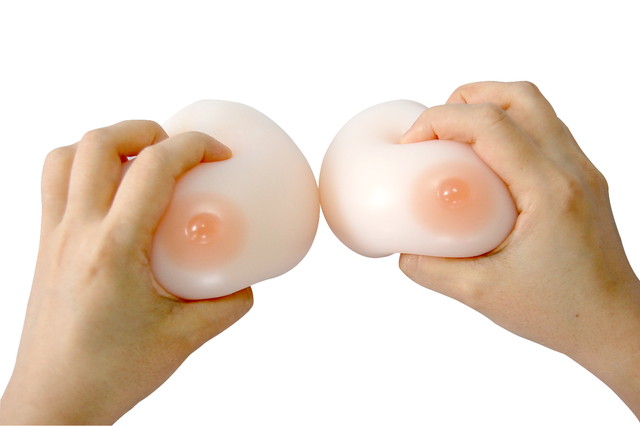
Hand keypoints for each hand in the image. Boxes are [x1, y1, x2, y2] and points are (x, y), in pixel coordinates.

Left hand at [0, 121, 252, 424]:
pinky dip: (83, 169)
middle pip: (98, 143)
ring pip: (65, 156)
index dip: (194, 146)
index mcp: (113, 250)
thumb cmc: (109, 374)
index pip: (153, 168)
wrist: (53, 402)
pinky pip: (54, 184)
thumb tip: (245, 284)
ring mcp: (53, 237)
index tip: (220, 154)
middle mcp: (76, 233)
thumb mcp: (183, 339)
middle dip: (145, 128)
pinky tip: (114, 196)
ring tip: (140, 160)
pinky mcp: (43, 246)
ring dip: (107, 143)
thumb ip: (225, 306)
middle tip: (176, 147)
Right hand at [398, 81, 639, 417]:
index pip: (490, 124)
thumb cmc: (562, 312)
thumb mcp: (482, 295)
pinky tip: (483, 166)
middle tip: (433, 130)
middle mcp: (571, 169)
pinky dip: (507, 130)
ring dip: (489, 109)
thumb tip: (405, 249)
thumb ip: (433, 271)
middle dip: (466, 98)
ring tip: (454, 139)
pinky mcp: (581, 179)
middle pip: (519, 96)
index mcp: (548, 190)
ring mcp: (581, 171)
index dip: (440, 120)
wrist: (613, 325)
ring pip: (534, 107)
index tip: (411, 144)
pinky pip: (543, 131)